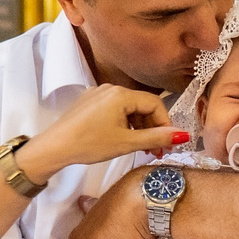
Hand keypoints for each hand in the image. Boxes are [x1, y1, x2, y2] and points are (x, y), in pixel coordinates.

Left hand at [23, 83, 185, 182]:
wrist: (54, 147)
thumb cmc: (89, 144)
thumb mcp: (126, 143)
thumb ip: (156, 138)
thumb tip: (183, 136)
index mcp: (121, 94)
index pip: (155, 103)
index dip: (165, 123)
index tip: (168, 143)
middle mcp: (110, 88)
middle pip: (142, 105)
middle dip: (152, 127)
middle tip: (156, 150)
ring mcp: (98, 94)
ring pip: (129, 108)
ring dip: (139, 127)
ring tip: (142, 148)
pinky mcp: (89, 102)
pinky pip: (115, 109)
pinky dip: (124, 123)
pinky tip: (124, 139)